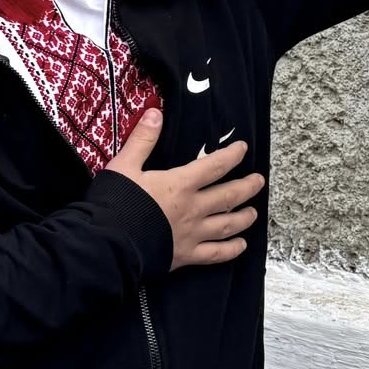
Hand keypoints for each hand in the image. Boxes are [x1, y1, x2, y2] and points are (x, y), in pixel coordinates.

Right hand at [104, 110, 265, 270]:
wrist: (109, 241)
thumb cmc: (115, 202)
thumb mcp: (124, 165)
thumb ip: (142, 140)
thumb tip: (156, 113)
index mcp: (180, 184)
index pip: (214, 166)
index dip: (232, 155)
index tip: (243, 148)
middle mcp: (194, 208)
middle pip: (229, 195)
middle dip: (247, 186)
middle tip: (259, 181)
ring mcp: (193, 233)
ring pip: (228, 225)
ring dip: (244, 217)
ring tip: (254, 212)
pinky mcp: (187, 255)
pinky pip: (217, 254)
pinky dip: (232, 250)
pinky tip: (241, 246)